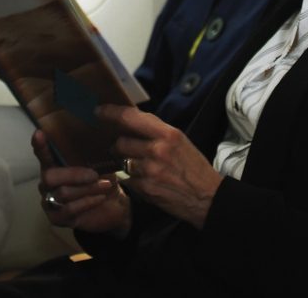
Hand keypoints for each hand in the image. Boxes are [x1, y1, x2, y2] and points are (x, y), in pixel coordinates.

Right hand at [31, 130, 130, 238]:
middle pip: (49, 177)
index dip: (40, 146)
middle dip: (74, 175)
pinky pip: (68, 210)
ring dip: (87, 189)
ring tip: (104, 186)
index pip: (43, 154)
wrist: (112, 205)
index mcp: (53, 165)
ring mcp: (49, 201)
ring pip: (63, 193)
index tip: (39, 133)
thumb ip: (87, 154)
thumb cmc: (100, 180)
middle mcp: (47, 183)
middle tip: (94, 174)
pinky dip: (87, 202)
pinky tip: (99, 198)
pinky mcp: (56, 218)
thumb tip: (90, 139)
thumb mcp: (97, 164)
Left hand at [103, 106, 222, 228]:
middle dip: (119, 145)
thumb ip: (156, 131)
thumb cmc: (194, 167)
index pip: (131, 117)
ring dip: (125, 163)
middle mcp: (157, 150)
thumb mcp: (180, 141)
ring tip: (136, 165)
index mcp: (168, 134)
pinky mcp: (145, 189)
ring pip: (122, 161)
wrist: (207, 197)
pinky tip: (143, 180)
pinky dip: (131, 179)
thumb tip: (133, 121)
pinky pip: (128, 179)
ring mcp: (150, 170)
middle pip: (121, 142)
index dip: (111, 112)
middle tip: (121, 147)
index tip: (99, 111)